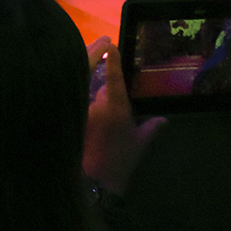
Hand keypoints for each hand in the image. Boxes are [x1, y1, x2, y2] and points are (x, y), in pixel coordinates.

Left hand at [82, 38, 163, 193]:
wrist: (94, 184)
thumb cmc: (120, 164)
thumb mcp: (139, 144)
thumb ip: (150, 129)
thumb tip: (162, 120)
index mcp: (116, 109)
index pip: (114, 78)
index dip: (112, 61)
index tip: (110, 45)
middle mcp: (95, 107)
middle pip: (94, 80)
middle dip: (95, 63)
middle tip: (102, 48)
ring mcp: (79, 112)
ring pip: (83, 91)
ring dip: (86, 87)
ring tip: (92, 84)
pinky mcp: (68, 119)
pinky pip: (73, 101)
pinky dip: (75, 97)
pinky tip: (73, 96)